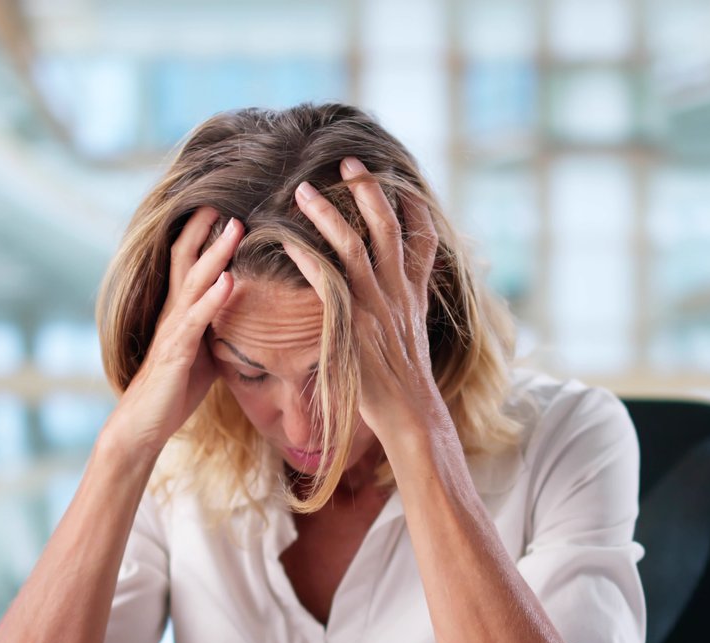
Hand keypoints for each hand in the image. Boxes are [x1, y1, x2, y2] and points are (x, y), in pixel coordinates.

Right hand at [103, 207, 242, 462]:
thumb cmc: (174, 390)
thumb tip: (246, 315)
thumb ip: (218, 329)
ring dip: (216, 254)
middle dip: (208, 229)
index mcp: (181, 312)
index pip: (191, 262)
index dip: (206, 234)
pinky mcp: (175, 353)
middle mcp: (173, 313)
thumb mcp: (204, 353)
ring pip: (193, 282)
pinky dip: (212, 299)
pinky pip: (195, 321)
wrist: (143, 426)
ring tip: (236, 227)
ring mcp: (173, 331)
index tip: (228, 205)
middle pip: (188, 259)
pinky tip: (228, 281)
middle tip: (229, 197)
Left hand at [286, 157, 448, 448]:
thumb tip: (394, 302)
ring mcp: (377, 306)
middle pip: (388, 227)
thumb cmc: (405, 385)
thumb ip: (401, 312)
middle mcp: (399, 293)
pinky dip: (306, 257)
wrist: (410, 415)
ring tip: (302, 190)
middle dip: (369, 190)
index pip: (424, 239)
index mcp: (415, 294)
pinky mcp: (354, 324)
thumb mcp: (411, 339)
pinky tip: (285, 240)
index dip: (414, 206)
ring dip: (326, 214)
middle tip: (348, 160)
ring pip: (353, 246)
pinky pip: (326, 281)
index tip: (402, 180)